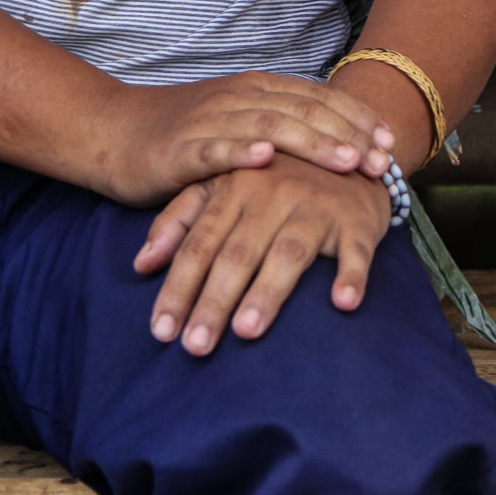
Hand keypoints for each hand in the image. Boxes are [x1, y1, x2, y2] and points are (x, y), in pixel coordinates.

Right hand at [106, 71, 397, 205]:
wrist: (112, 132)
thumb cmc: (182, 133)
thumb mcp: (237, 121)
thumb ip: (279, 124)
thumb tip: (334, 141)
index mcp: (256, 88)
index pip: (317, 97)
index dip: (356, 117)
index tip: (390, 140)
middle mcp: (238, 97)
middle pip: (304, 111)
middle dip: (348, 135)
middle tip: (383, 160)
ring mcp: (210, 120)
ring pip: (270, 127)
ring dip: (313, 143)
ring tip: (347, 160)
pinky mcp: (179, 148)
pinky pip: (215, 148)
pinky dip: (242, 152)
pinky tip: (266, 159)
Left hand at [136, 154, 391, 352]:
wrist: (345, 147)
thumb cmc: (274, 179)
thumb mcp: (221, 186)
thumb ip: (180, 220)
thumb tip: (140, 264)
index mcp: (234, 188)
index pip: (199, 244)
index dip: (178, 287)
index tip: (161, 331)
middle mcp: (272, 195)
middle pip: (238, 254)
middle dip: (214, 301)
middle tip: (196, 348)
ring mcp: (316, 205)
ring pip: (288, 252)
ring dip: (269, 292)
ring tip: (247, 331)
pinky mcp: (355, 218)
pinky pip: (355, 249)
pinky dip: (351, 274)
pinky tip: (343, 303)